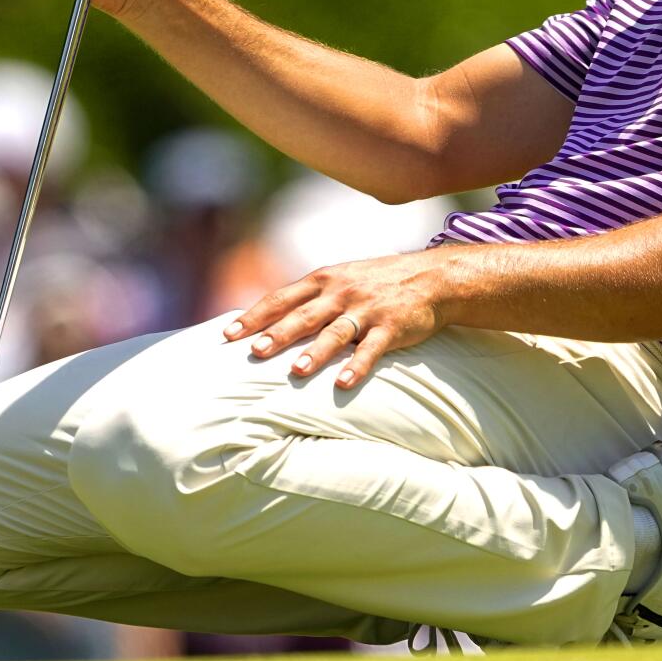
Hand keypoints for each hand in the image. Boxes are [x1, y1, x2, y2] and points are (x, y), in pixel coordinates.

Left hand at [221, 251, 452, 389]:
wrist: (432, 277)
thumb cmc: (378, 282)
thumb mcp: (341, 278)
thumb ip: (310, 296)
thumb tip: (272, 317)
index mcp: (324, 280)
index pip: (281, 298)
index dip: (255, 316)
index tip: (229, 334)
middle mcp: (341, 293)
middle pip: (303, 316)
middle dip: (277, 334)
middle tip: (254, 352)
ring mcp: (366, 310)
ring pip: (335, 332)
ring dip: (315, 352)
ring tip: (296, 370)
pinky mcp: (391, 327)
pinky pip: (371, 349)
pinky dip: (357, 366)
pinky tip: (343, 383)